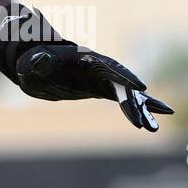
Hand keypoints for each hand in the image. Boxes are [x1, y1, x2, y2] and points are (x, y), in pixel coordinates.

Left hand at [14, 44, 173, 131]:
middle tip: (143, 123)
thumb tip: (40, 61)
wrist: (36, 62)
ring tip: (153, 128)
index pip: (109, 69)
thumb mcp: (32, 62)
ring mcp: (102, 79)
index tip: (140, 88)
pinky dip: (138, 107)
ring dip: (141, 110)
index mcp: (86, 59)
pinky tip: (154, 118)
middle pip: (122, 85)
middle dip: (134, 103)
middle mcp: (99, 68)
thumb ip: (39, 62)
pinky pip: (123, 98)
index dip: (124, 77)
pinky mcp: (101, 88)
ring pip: (126, 94)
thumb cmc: (33, 61)